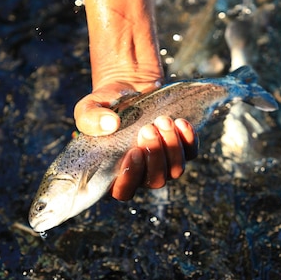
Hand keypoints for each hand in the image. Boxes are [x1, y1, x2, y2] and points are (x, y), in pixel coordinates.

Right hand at [74, 82, 198, 200]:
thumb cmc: (106, 105)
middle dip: (154, 156)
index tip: (134, 152)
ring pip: (176, 169)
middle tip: (147, 128)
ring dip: (171, 146)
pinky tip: (179, 122)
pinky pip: (191, 153)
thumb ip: (90, 118)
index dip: (130, 178)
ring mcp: (163, 163)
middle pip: (155, 181)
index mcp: (115, 172)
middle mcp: (142, 172)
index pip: (124, 191)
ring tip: (162, 121)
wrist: (129, 88)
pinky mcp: (181, 149)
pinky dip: (188, 139)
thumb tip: (110, 124)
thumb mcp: (89, 108)